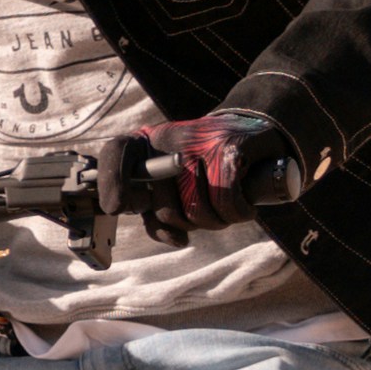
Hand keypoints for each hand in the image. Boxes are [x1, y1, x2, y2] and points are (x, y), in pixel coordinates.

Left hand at [95, 109, 316, 243]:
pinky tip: (243, 203)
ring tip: (224, 201)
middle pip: (164, 207)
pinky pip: (227, 202)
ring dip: (216, 220)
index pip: (117, 154)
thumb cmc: (211, 167)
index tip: (124, 206)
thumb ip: (160, 212)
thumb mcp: (176, 185)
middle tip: (205, 208)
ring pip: (197, 210)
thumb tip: (176, 239)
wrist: (256, 131)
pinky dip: (238, 211)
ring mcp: (201, 141)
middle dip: (188, 222)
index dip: (114, 183)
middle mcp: (170, 138)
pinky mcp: (232, 147)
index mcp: (148, 144)